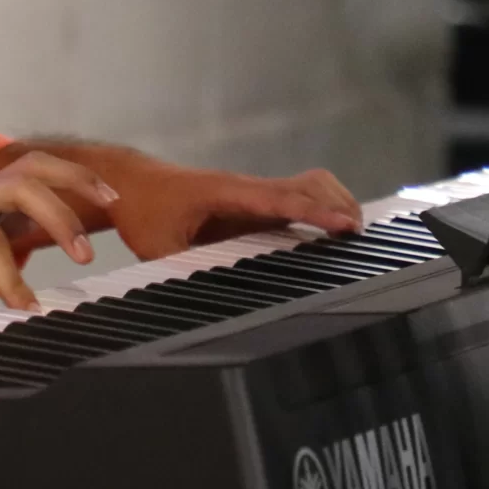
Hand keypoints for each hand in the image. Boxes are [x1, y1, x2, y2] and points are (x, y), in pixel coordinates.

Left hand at [95, 155, 359, 261]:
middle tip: (359, 235)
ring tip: (352, 234)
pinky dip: (316, 210)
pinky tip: (328, 233)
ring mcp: (249, 192)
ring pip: (304, 186)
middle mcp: (245, 188)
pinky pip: (291, 199)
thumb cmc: (141, 211)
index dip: (317, 212)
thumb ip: (184, 269)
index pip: (282, 200)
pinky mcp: (249, 201)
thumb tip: (201, 304)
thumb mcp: (158, 246)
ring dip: (331, 203)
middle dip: (337, 204)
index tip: (347, 224)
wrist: (129, 184)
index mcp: (227, 193)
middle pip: (306, 185)